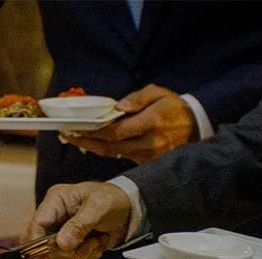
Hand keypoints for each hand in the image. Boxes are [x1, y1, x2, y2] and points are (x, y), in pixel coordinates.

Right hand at [23, 182, 130, 258]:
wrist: (129, 211)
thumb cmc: (112, 200)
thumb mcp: (98, 208)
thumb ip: (79, 225)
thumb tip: (62, 243)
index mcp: (56, 201)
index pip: (37, 223)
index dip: (36, 242)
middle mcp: (54, 217)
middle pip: (44, 244)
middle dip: (67, 250)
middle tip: (87, 244)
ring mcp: (61, 232)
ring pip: (58, 255)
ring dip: (81, 253)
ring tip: (97, 240)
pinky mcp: (70, 244)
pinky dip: (87, 255)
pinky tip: (98, 243)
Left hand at [60, 84, 197, 163]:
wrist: (195, 126)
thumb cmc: (174, 107)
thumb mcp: (159, 93)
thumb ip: (138, 98)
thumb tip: (117, 106)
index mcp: (151, 123)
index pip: (116, 131)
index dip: (93, 131)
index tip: (75, 127)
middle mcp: (148, 143)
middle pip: (110, 145)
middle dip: (86, 140)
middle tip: (66, 134)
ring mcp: (147, 155)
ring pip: (113, 153)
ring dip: (91, 146)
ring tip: (73, 138)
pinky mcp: (146, 162)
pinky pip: (120, 156)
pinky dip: (104, 150)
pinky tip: (91, 143)